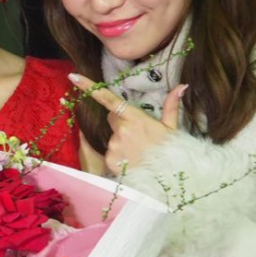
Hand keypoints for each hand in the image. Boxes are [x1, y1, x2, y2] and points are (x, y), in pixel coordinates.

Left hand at [71, 75, 186, 178]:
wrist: (167, 179)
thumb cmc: (170, 151)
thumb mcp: (172, 128)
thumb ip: (171, 106)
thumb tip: (182, 86)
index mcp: (134, 118)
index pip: (108, 99)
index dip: (89, 87)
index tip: (73, 77)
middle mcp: (121, 130)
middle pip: (112, 119)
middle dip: (121, 124)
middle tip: (139, 136)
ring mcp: (113, 146)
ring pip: (112, 137)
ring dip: (121, 141)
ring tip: (138, 152)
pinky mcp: (110, 160)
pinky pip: (110, 153)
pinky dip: (118, 156)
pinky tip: (132, 161)